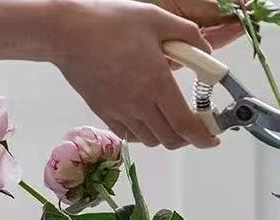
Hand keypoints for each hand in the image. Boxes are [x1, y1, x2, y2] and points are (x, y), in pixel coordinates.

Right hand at [54, 0, 238, 148]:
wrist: (65, 32)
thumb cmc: (109, 22)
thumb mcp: (154, 18)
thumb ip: (186, 34)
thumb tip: (206, 51)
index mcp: (157, 83)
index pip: (186, 125)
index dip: (204, 137)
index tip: (213, 138)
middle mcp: (140, 104)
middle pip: (171, 139)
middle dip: (188, 138)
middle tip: (193, 125)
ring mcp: (121, 112)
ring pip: (151, 141)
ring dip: (165, 135)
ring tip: (168, 118)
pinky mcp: (105, 113)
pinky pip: (130, 136)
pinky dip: (143, 134)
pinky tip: (145, 117)